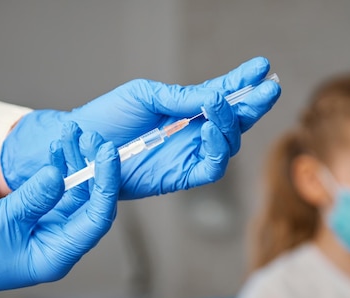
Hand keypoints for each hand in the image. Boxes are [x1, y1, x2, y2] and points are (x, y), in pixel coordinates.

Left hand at [0, 56, 280, 198]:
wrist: (81, 144)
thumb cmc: (109, 117)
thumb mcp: (145, 96)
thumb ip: (181, 98)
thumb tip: (215, 95)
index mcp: (187, 110)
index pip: (223, 96)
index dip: (243, 84)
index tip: (262, 67)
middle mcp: (193, 133)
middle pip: (235, 122)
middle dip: (253, 105)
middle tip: (268, 88)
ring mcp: (189, 155)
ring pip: (227, 144)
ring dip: (231, 124)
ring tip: (221, 105)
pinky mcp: (180, 177)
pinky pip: (210, 168)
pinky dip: (217, 150)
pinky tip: (212, 129)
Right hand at [0, 124, 119, 297]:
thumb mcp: (3, 220)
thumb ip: (35, 197)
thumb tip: (60, 174)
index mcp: (58, 256)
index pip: (97, 218)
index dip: (106, 184)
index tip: (108, 154)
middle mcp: (61, 246)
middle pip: (91, 204)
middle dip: (94, 169)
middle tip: (93, 137)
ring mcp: (51, 234)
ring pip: (75, 196)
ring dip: (75, 166)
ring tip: (72, 135)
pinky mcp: (39, 224)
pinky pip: (57, 197)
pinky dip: (59, 174)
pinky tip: (58, 152)